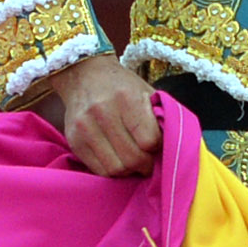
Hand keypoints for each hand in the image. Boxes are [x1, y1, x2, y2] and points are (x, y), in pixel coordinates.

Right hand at [47, 51, 160, 176]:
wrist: (84, 75)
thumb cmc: (122, 88)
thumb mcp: (146, 93)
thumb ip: (161, 119)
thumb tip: (173, 149)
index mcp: (126, 98)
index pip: (149, 141)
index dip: (158, 148)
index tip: (158, 146)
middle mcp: (102, 111)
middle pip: (132, 158)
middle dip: (146, 165)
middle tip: (149, 162)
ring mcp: (85, 127)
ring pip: (115, 169)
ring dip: (129, 171)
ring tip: (133, 162)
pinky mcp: (74, 140)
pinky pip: (99, 171)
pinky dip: (113, 171)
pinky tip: (118, 160)